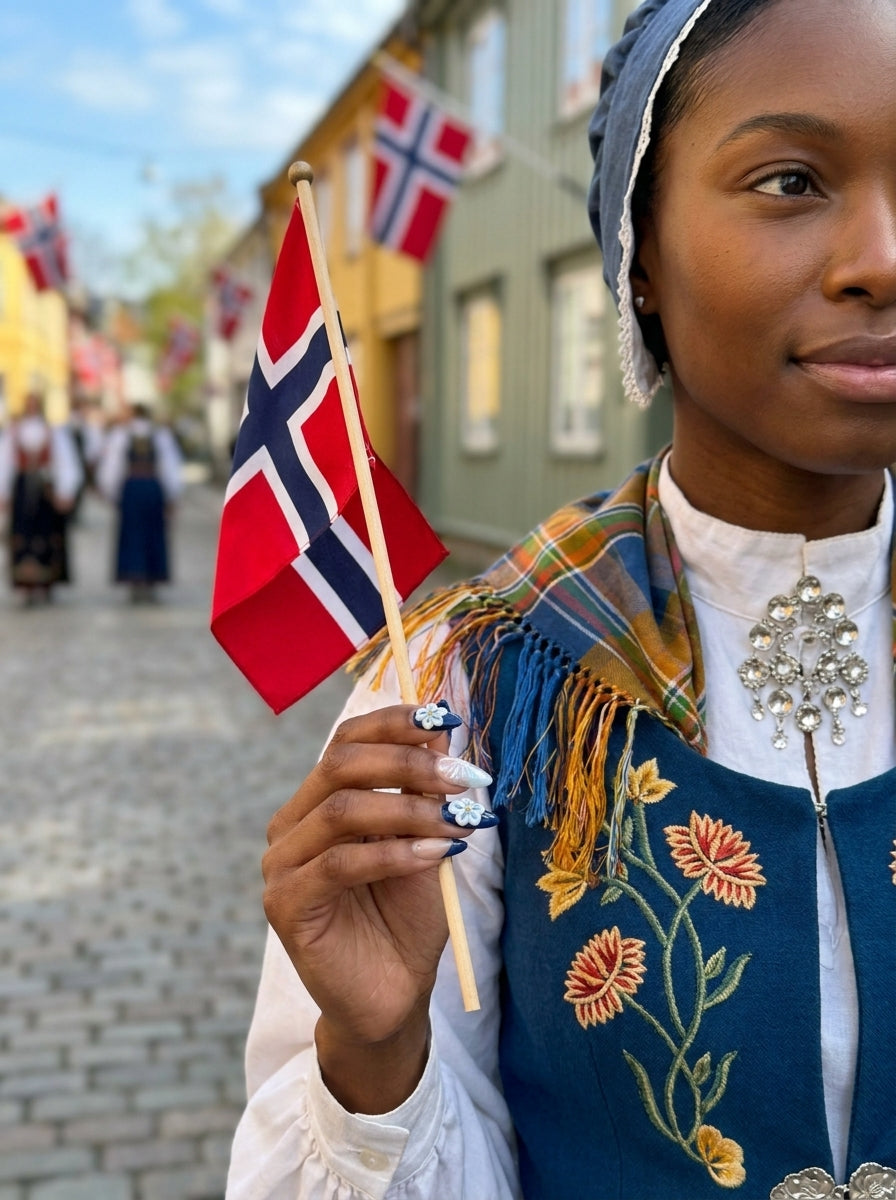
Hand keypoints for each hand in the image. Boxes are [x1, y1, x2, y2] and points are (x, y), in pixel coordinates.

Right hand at [262, 702, 492, 1110]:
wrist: (393, 995)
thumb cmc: (406, 917)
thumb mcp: (424, 839)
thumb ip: (423, 790)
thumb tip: (440, 729)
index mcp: (316, 802)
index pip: (346, 741)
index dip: (395, 723)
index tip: (448, 721)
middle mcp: (290, 826)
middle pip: (340, 765)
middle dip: (409, 763)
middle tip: (464, 777)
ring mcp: (281, 866)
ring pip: (341, 810)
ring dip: (409, 808)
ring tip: (458, 819)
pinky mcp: (285, 906)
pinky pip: (340, 865)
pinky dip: (394, 852)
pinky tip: (436, 852)